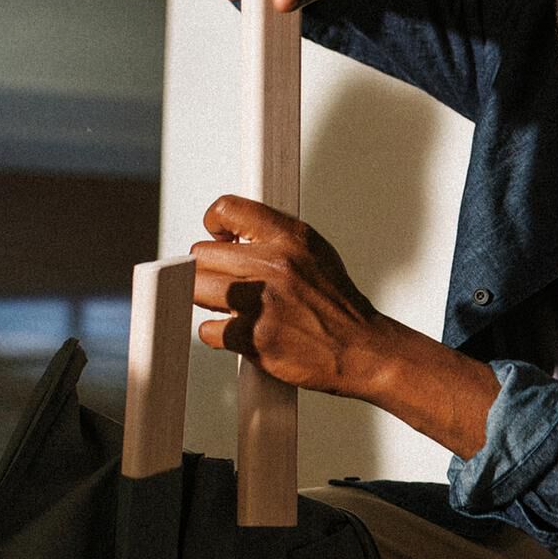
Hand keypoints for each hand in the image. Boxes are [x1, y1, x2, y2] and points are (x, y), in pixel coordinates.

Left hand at [191, 194, 390, 398]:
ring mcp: (262, 302)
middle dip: (209, 269)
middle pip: (202, 255)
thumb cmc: (338, 305)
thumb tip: (232, 233)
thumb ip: (276, 237)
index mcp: (291, 239)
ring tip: (233, 306)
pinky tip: (243, 331)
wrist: (360, 348)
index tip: (217, 237)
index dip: (215, 223)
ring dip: (209, 300)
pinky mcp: (253, 337)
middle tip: (226, 280)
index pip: (229, 210)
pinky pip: (208, 329)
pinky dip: (219, 334)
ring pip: (197, 290)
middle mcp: (276, 265)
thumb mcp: (316, 253)